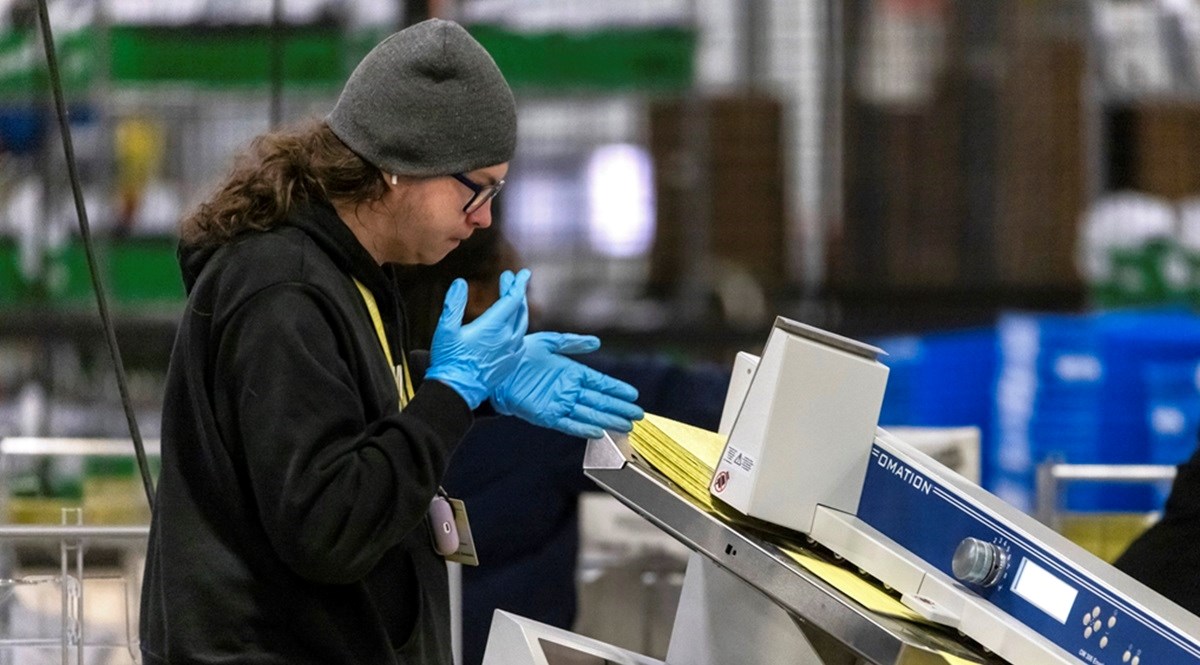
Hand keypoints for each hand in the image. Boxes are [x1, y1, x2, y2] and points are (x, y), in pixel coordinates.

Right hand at [426, 269, 530, 408]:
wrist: (457, 390)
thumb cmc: (449, 360)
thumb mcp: (445, 329)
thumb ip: (454, 304)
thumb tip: (460, 283)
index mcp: (493, 327)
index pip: (513, 299)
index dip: (518, 284)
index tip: (522, 273)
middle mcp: (507, 338)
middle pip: (520, 309)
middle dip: (516, 292)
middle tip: (511, 281)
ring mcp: (511, 351)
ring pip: (522, 324)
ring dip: (519, 309)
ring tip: (512, 299)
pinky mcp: (510, 362)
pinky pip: (520, 339)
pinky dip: (518, 326)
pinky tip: (511, 325)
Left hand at [491, 332, 644, 438]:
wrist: (495, 371)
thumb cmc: (521, 354)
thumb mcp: (548, 342)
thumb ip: (572, 343)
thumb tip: (596, 343)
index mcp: (572, 372)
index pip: (600, 383)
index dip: (617, 389)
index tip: (634, 395)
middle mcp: (569, 390)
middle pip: (600, 401)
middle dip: (619, 408)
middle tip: (638, 415)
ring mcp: (559, 403)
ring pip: (589, 414)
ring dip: (607, 420)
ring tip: (625, 426)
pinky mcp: (547, 415)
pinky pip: (569, 424)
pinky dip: (583, 428)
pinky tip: (598, 431)